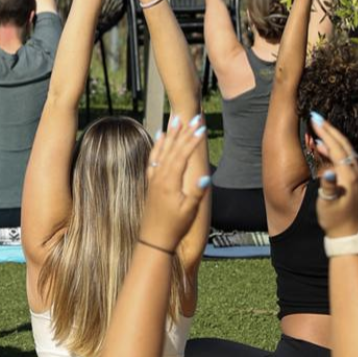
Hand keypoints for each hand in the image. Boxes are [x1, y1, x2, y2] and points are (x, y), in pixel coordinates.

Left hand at [141, 113, 209, 250]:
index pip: (182, 155)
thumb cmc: (174, 226)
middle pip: (173, 149)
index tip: (202, 127)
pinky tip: (160, 137)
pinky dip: (158, 146)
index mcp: (170, 182)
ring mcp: (154, 178)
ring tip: (176, 119)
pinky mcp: (151, 182)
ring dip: (170, 134)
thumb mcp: (189, 211)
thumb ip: (196, 193)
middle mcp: (160, 176)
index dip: (193, 140)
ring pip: (162, 151)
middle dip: (184, 132)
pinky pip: (153, 158)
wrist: (154, 239)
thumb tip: (206, 177)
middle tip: (193, 117)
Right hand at [310, 113, 357, 239]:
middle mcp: (354, 173)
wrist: (349, 234)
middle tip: (317, 116)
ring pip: (344, 150)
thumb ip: (328, 187)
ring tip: (318, 129)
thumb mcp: (328, 205)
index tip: (315, 119)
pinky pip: (344, 158)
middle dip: (329, 129)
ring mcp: (355, 176)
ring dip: (331, 138)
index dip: (326, 132)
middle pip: (343, 144)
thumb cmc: (336, 220)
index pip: (337, 147)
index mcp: (348, 176)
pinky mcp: (353, 180)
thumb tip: (328, 172)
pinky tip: (323, 148)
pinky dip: (334, 149)